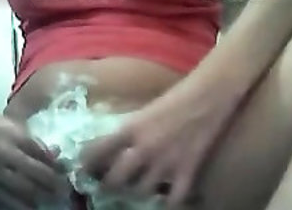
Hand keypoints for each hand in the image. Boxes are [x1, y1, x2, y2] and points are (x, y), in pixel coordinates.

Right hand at [0, 102, 68, 209]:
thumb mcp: (8, 122)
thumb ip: (27, 137)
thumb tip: (49, 151)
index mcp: (16, 133)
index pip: (42, 152)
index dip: (56, 164)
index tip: (67, 171)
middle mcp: (7, 152)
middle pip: (37, 172)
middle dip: (53, 183)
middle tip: (66, 191)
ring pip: (22, 187)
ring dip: (40, 195)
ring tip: (53, 200)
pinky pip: (3, 195)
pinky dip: (18, 203)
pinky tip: (29, 207)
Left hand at [79, 85, 228, 207]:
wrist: (209, 93)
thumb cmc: (179, 93)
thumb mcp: (148, 108)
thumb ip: (133, 128)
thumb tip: (120, 143)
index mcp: (131, 128)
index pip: (97, 151)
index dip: (86, 164)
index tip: (82, 169)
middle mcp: (143, 149)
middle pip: (115, 180)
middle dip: (109, 184)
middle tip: (109, 184)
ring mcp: (165, 164)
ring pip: (140, 191)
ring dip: (138, 191)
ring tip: (138, 188)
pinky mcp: (186, 171)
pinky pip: (173, 200)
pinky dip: (169, 202)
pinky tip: (167, 199)